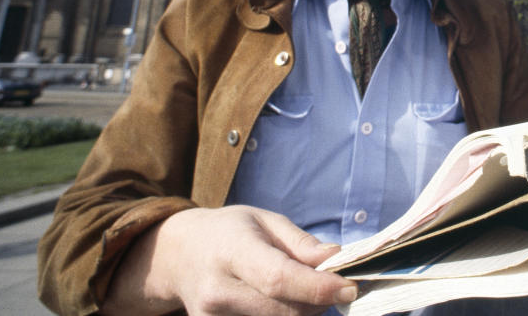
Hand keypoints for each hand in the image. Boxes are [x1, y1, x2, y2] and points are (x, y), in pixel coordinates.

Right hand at [102, 205, 356, 315]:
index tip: (349, 287)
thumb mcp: (264, 220)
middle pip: (283, 310)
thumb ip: (301, 243)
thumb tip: (336, 259)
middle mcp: (218, 290)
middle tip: (333, 284)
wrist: (178, 256)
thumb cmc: (229, 232)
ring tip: (304, 289)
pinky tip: (284, 302)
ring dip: (304, 312)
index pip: (278, 278)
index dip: (317, 287)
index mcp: (232, 250)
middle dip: (318, 301)